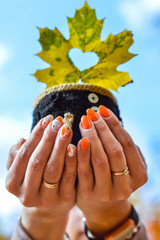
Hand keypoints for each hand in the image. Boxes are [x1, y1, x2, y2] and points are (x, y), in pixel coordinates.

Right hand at [6, 115, 76, 239]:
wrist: (49, 204)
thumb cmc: (35, 177)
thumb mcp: (22, 167)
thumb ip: (19, 154)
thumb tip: (22, 140)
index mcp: (12, 183)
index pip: (23, 155)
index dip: (35, 136)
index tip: (47, 119)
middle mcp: (26, 195)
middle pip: (38, 162)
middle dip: (48, 139)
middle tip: (59, 122)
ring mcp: (46, 200)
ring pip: (53, 170)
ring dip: (60, 147)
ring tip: (67, 129)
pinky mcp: (64, 201)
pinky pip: (69, 178)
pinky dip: (72, 161)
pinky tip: (75, 146)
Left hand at [76, 106, 147, 235]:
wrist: (102, 206)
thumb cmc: (114, 177)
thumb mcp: (125, 164)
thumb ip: (122, 147)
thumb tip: (107, 119)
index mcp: (139, 174)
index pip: (127, 143)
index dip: (114, 125)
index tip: (102, 109)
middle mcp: (125, 185)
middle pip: (115, 151)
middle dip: (102, 129)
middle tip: (90, 113)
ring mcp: (107, 192)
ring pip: (100, 160)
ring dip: (91, 137)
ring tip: (83, 122)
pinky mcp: (88, 195)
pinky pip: (83, 171)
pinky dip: (79, 154)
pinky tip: (74, 140)